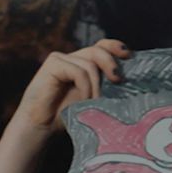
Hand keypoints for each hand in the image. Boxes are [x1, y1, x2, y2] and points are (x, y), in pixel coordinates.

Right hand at [11, 39, 130, 132]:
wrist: (41, 126)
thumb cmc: (66, 116)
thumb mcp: (92, 99)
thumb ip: (104, 87)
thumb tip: (128, 82)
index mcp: (84, 64)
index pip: (102, 46)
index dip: (116, 47)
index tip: (130, 56)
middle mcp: (73, 58)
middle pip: (98, 50)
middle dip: (112, 63)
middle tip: (119, 80)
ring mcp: (62, 59)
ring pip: (90, 64)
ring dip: (96, 86)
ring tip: (95, 102)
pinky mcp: (53, 64)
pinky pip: (78, 71)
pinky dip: (85, 87)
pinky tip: (83, 100)